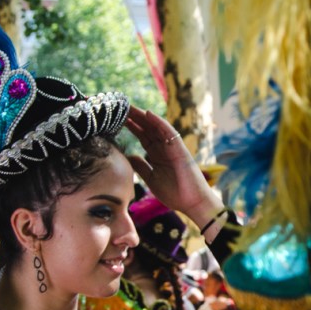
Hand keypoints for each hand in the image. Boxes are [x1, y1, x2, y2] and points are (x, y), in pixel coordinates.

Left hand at [125, 106, 222, 228]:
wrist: (192, 203)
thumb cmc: (175, 193)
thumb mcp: (151, 179)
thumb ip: (141, 167)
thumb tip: (129, 157)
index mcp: (158, 155)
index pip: (143, 137)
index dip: (132, 127)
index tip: (117, 118)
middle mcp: (165, 148)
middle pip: (148, 129)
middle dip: (135, 118)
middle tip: (120, 106)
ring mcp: (172, 148)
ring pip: (156, 127)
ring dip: (143, 117)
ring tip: (130, 107)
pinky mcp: (180, 149)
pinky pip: (169, 132)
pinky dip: (159, 123)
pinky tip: (148, 114)